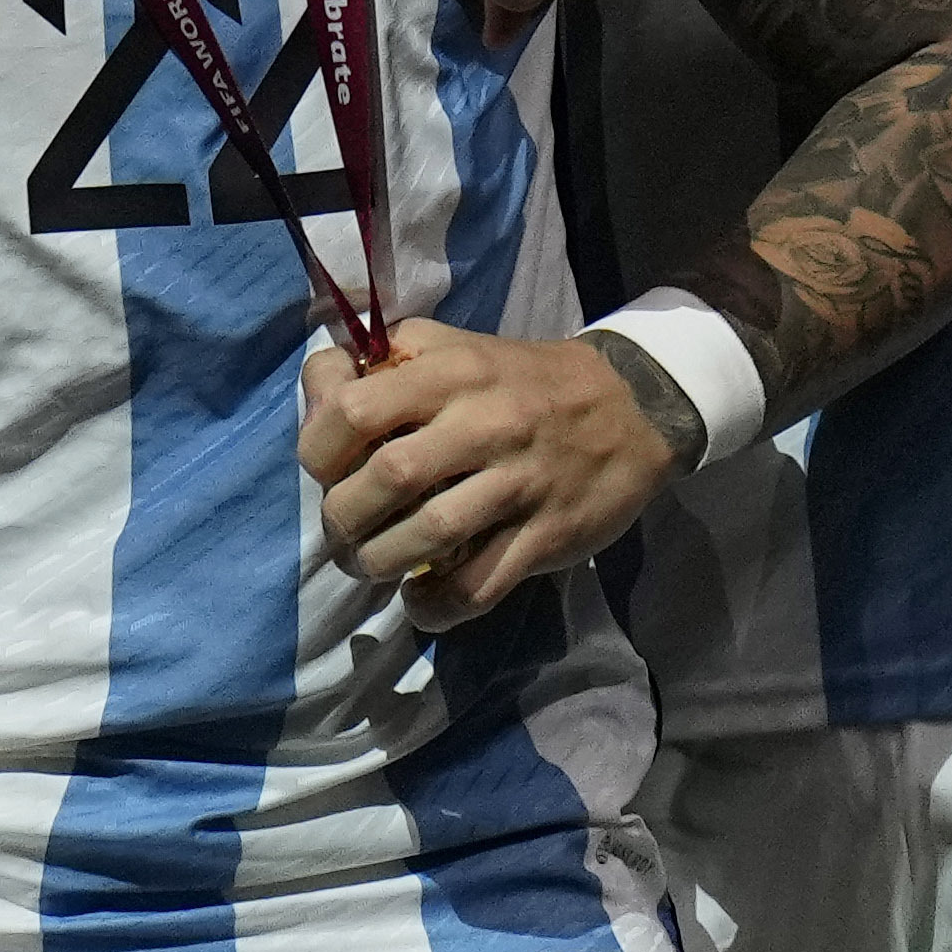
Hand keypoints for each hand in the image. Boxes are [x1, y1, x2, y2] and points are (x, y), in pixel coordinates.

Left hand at [304, 316, 682, 620]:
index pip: (355, 411)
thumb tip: (318, 396)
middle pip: (388, 477)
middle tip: (339, 530)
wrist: (632, 405)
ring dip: (381, 561)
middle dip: (344, 514)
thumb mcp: (453, 347)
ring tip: (367, 566)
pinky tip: (420, 603)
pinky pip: (483, 582)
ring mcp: (520, 483)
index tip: (321, 469)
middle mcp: (483, 425)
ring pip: (432, 534)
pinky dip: (440, 604)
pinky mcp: (549, 534)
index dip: (319, 447)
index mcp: (449, 374)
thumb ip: (384, 363)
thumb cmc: (520, 379)